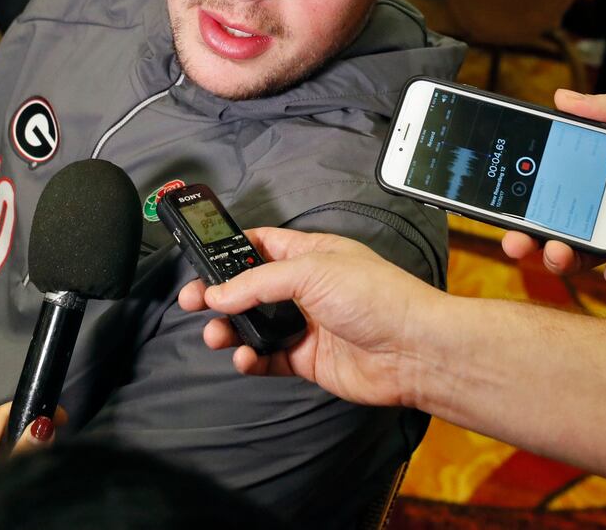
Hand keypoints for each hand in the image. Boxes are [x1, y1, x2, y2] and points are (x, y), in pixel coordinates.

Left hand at [0, 404, 66, 492]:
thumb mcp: (2, 482)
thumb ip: (22, 456)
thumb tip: (43, 424)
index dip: (30, 407)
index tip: (63, 416)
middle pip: (0, 434)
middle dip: (30, 432)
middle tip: (62, 438)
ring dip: (24, 454)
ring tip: (51, 459)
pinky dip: (13, 471)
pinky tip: (29, 480)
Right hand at [178, 227, 443, 407]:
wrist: (413, 350)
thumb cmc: (378, 296)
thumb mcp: (312, 271)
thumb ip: (259, 281)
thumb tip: (219, 292)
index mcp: (309, 253)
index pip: (259, 245)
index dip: (228, 251)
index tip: (199, 260)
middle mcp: (306, 287)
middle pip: (249, 288)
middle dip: (218, 294)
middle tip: (192, 301)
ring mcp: (306, 324)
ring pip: (254, 326)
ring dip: (229, 330)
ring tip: (216, 335)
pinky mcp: (308, 358)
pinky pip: (268, 359)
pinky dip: (250, 360)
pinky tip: (245, 358)